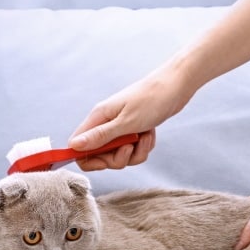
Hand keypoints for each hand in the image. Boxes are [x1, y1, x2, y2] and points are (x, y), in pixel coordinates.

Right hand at [68, 65, 192, 170]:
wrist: (176, 87)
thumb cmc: (151, 100)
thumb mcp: (125, 122)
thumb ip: (99, 136)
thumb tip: (73, 146)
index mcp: (98, 118)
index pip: (77, 146)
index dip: (88, 159)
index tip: (105, 162)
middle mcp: (105, 123)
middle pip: (100, 155)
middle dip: (118, 158)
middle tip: (130, 147)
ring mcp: (119, 128)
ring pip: (120, 155)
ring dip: (135, 153)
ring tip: (145, 136)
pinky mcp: (132, 130)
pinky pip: (134, 151)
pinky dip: (143, 146)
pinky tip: (150, 133)